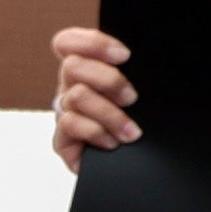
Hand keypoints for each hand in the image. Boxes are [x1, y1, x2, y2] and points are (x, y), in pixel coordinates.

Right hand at [47, 23, 137, 168]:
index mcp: (87, 70)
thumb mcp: (144, 92)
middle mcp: (71, 88)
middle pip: (72, 66)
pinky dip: (95, 131)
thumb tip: (137, 54)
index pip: (68, 43)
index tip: (124, 55)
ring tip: (131, 131)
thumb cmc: (149, 125)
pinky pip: (70, 124)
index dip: (91, 43)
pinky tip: (113, 142)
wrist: (147, 168)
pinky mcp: (62, 140)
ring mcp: (65, 114)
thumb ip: (135, 72)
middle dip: (108, 80)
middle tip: (132, 98)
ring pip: (76, 96)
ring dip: (109, 113)